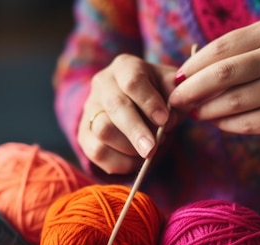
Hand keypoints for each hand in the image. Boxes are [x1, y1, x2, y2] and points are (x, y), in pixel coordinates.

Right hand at [79, 54, 178, 174]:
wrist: (136, 106)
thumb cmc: (158, 94)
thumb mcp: (171, 87)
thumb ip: (175, 96)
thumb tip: (170, 116)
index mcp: (125, 66)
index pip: (133, 82)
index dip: (149, 102)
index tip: (164, 120)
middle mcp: (102, 83)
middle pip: (115, 107)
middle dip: (136, 131)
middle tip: (152, 149)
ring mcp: (90, 108)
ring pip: (102, 130)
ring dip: (129, 147)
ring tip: (148, 151)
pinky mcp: (84, 133)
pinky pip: (96, 152)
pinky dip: (118, 162)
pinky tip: (135, 161)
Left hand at [168, 19, 259, 154]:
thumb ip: (235, 58)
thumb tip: (186, 75)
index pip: (222, 47)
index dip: (194, 65)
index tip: (178, 78)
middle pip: (223, 74)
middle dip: (191, 89)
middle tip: (175, 100)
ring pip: (232, 102)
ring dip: (205, 110)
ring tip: (193, 113)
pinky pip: (246, 123)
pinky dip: (225, 124)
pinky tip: (216, 123)